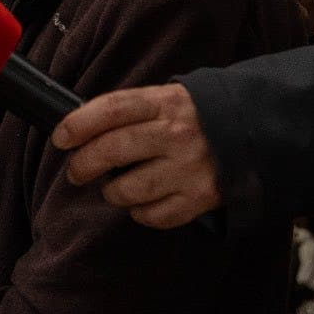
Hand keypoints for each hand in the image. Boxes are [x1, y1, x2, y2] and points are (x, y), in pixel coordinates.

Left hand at [51, 83, 219, 228]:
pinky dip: (140, 213)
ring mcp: (189, 168)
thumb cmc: (195, 116)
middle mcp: (176, 134)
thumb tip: (81, 130)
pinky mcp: (201, 198)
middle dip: (84, 164)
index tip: (60, 137)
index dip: (78, 124)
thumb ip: (131, 111)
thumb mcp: (167, 98)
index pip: (111, 110)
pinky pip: (155, 215)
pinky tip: (141, 202)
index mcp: (165, 103)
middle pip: (114, 149)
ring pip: (130, 188)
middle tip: (76, 171)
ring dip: (111, 192)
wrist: (252, 132)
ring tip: (112, 188)